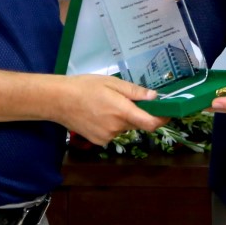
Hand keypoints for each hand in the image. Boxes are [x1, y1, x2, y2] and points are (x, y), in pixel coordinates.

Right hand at [54, 73, 168, 145]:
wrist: (58, 100)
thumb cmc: (85, 87)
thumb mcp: (112, 83)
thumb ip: (134, 92)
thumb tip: (154, 98)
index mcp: (122, 112)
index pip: (150, 123)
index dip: (161, 119)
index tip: (167, 113)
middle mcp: (117, 128)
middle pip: (137, 124)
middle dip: (137, 114)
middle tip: (126, 100)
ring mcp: (107, 137)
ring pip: (124, 128)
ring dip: (122, 119)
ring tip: (106, 104)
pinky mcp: (98, 141)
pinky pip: (112, 133)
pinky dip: (111, 124)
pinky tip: (98, 114)